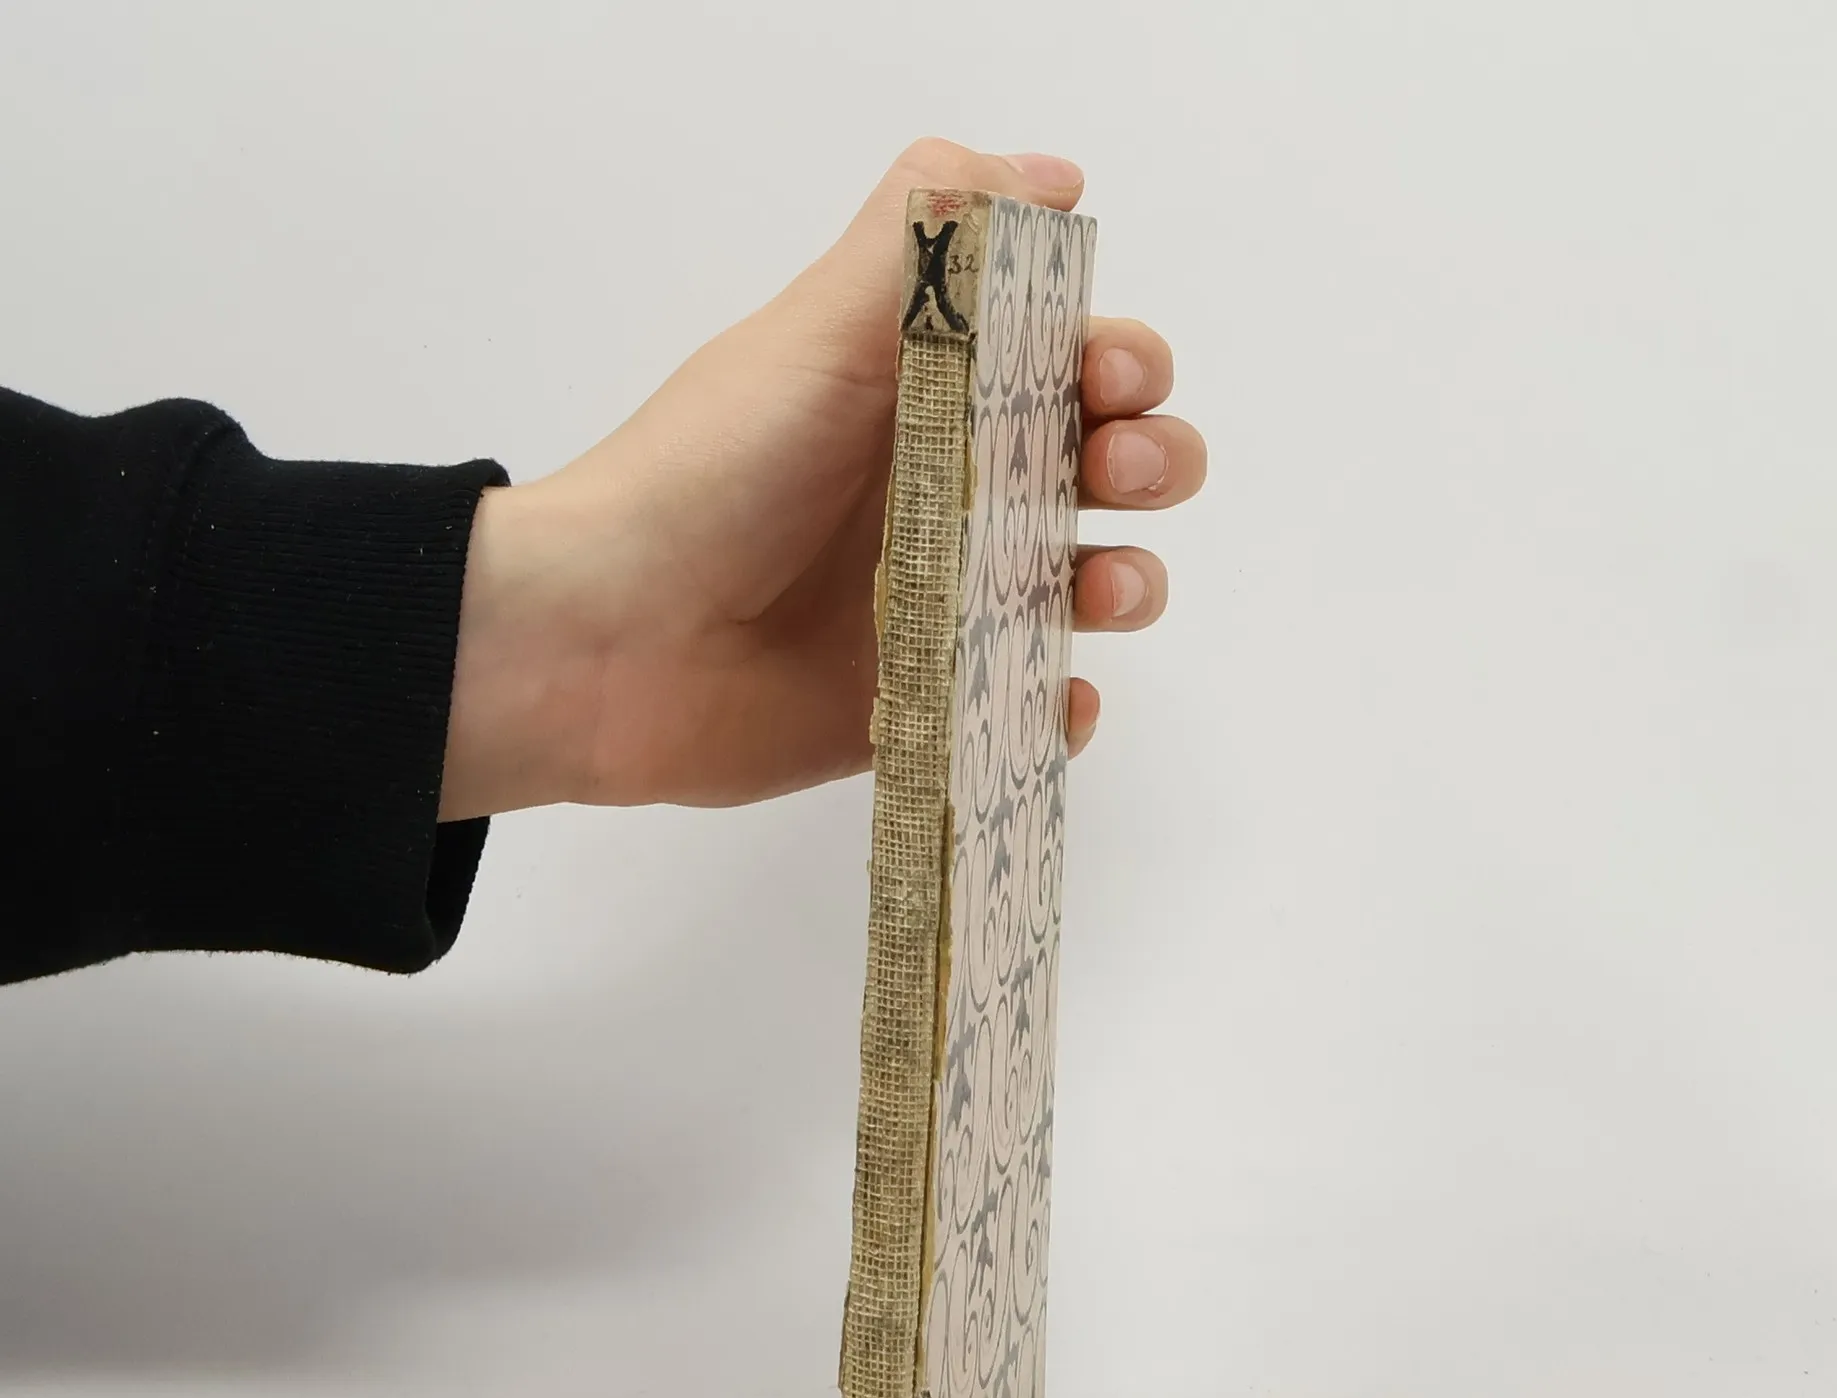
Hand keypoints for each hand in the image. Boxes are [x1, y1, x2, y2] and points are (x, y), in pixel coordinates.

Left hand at [439, 138, 1207, 819]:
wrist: (608, 638)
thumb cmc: (712, 470)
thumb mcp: (815, 326)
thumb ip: (922, 232)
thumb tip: (1053, 175)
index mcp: (932, 394)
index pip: (1073, 363)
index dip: (1120, 363)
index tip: (1106, 378)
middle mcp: (951, 492)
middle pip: (1106, 469)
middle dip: (1152, 462)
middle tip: (1115, 473)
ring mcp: (943, 604)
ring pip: (1088, 586)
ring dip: (1130, 580)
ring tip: (1099, 590)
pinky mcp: (924, 703)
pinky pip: (1030, 707)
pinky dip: (1065, 707)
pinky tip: (1057, 694)